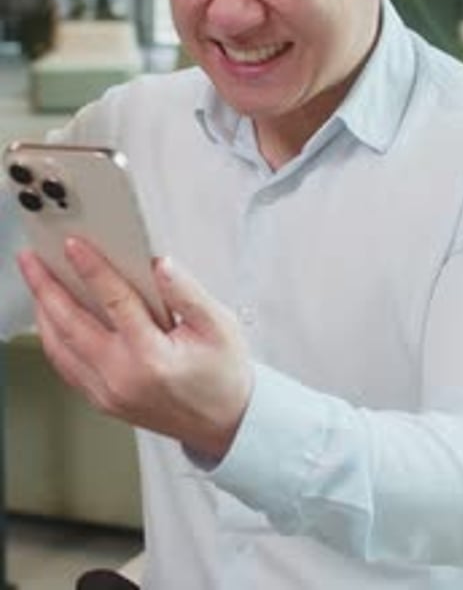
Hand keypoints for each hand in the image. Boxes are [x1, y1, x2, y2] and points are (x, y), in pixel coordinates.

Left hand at [17, 239, 253, 459]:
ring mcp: (108, 393)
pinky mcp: (102, 401)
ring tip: (36, 282)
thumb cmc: (223, 373)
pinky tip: (51, 318)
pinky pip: (66, 366)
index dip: (91, 268)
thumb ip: (187, 292)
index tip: (72, 245)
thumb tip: (160, 264)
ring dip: (42, 311)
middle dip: (46, 286)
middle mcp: (123, 377)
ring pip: (60, 347)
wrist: (225, 422)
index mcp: (152, 356)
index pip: (113, 301)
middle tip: (31, 259)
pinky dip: (52, 338)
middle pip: (71, 324)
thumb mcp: (219, 325)